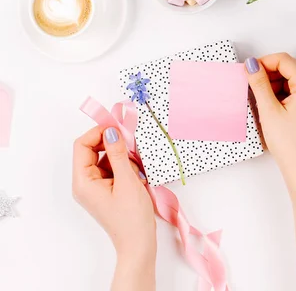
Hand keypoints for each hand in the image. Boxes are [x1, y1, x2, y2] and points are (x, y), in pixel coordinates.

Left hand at [72, 126, 156, 262]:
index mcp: (83, 182)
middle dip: (111, 144)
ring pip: (103, 159)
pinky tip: (136, 173)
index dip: (98, 133)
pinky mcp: (105, 190)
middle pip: (91, 151)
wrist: (139, 243)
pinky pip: (111, 169)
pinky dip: (123, 166)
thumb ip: (118, 153)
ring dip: (120, 156)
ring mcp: (95, 187)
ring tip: (137, 165)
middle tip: (131, 143)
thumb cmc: (132, 217)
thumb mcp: (127, 180)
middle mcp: (84, 183)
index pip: (82, 146)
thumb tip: (111, 131)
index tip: (118, 128)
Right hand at [245, 53, 295, 185]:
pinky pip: (295, 89)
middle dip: (269, 73)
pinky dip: (281, 92)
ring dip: (274, 83)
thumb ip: (259, 83)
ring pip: (291, 78)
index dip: (265, 62)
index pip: (285, 60)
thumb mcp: (269, 110)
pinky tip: (270, 103)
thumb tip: (251, 64)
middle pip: (289, 68)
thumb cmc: (289, 144)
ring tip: (260, 98)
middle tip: (252, 84)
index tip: (250, 70)